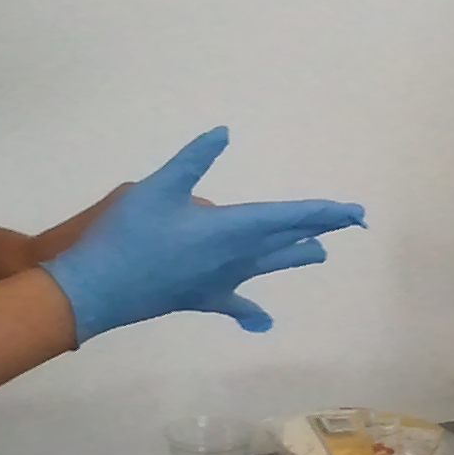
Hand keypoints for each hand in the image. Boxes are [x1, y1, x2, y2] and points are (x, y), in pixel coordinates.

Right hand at [41, 128, 362, 342]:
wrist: (99, 289)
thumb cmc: (128, 234)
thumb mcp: (157, 186)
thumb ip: (194, 159)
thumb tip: (223, 131)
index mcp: (232, 227)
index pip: (290, 217)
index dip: (323, 212)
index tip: (354, 211)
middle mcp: (237, 257)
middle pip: (288, 240)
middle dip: (320, 229)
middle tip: (352, 222)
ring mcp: (222, 281)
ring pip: (270, 266)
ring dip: (295, 256)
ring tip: (320, 254)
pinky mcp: (203, 298)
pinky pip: (236, 305)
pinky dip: (252, 312)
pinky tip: (264, 323)